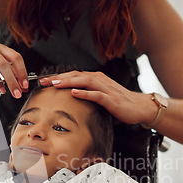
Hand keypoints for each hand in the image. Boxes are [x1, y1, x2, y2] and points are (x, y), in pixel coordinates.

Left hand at [40, 71, 155, 124]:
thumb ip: (88, 92)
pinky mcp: (112, 99)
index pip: (73, 75)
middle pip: (76, 75)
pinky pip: (97, 94)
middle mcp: (100, 80)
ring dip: (69, 82)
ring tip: (55, 84)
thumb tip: (71, 94)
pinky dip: (85, 93)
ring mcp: (106, 88)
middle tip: (43, 81)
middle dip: (58, 78)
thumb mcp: (101, 94)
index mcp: (96, 78)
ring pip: (84, 81)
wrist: (140, 107)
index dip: (58, 77)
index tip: (43, 81)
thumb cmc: (120, 102)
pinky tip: (75, 93)